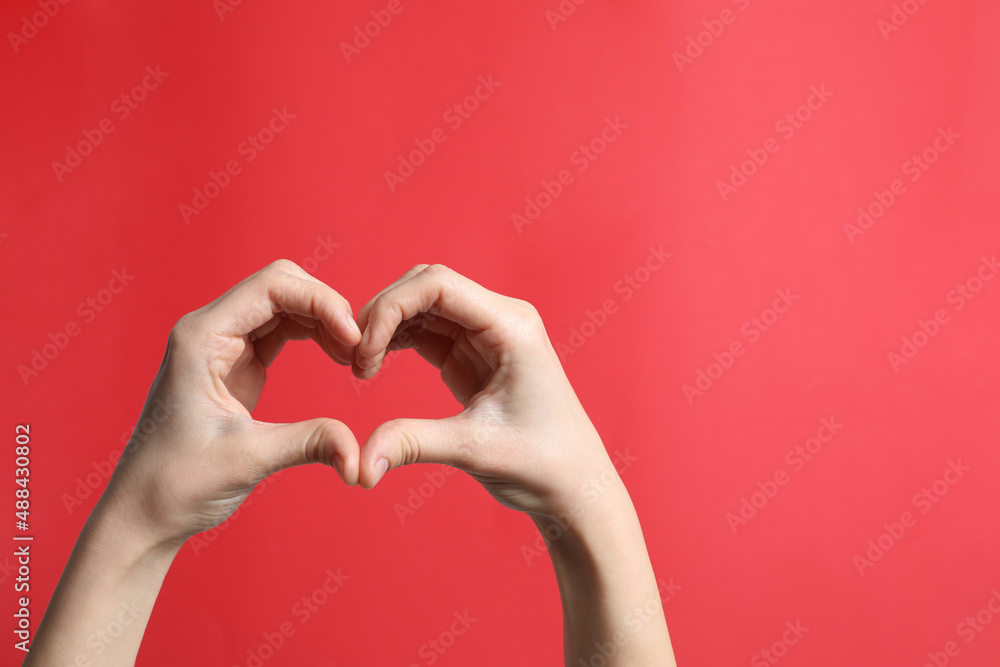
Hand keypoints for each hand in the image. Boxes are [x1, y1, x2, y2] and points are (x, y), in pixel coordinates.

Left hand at [104, 259, 363, 547]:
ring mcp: (224, 344)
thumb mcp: (246, 460)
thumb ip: (308, 444)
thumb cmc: (176, 483)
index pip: (271, 287)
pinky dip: (315, 336)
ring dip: (324, 320)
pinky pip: (283, 329)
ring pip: (285, 304)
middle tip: (358, 347)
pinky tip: (337, 357)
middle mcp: (211, 330)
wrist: (144, 511)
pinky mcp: (238, 363)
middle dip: (326, 306)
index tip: (354, 338)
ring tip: (353, 356)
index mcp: (202, 337)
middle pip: (281, 285)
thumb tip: (360, 454)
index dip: (321, 302)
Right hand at [352, 263, 619, 519]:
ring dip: (386, 326)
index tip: (363, 351)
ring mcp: (485, 333)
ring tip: (360, 367)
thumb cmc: (542, 463)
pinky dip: (396, 340)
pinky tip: (372, 365)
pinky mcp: (472, 354)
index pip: (438, 285)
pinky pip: (426, 329)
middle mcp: (500, 318)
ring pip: (422, 304)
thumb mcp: (475, 449)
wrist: (572, 485)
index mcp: (511, 326)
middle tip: (353, 360)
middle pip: (426, 285)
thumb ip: (415, 443)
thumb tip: (359, 464)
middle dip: (383, 313)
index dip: (390, 307)